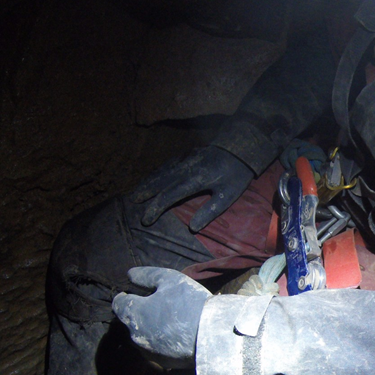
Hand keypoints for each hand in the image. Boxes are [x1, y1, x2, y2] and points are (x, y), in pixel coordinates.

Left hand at [112, 267, 211, 368]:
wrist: (212, 336)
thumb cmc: (189, 303)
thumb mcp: (170, 279)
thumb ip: (146, 276)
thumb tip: (129, 275)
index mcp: (134, 313)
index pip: (118, 304)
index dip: (125, 297)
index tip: (134, 294)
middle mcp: (135, 335)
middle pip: (129, 322)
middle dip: (138, 313)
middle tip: (156, 306)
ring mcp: (148, 351)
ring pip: (141, 337)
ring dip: (149, 328)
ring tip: (167, 321)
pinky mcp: (162, 363)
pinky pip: (155, 349)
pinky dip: (160, 341)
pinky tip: (175, 336)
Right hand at [133, 146, 254, 231]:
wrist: (241, 146)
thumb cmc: (237, 174)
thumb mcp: (228, 195)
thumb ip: (210, 211)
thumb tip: (192, 228)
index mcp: (195, 180)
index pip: (169, 196)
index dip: (156, 208)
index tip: (146, 219)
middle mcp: (186, 168)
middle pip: (161, 182)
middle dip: (146, 192)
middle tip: (133, 202)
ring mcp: (186, 159)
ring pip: (162, 172)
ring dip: (149, 182)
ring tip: (137, 191)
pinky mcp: (188, 154)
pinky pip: (168, 165)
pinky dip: (158, 172)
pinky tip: (153, 176)